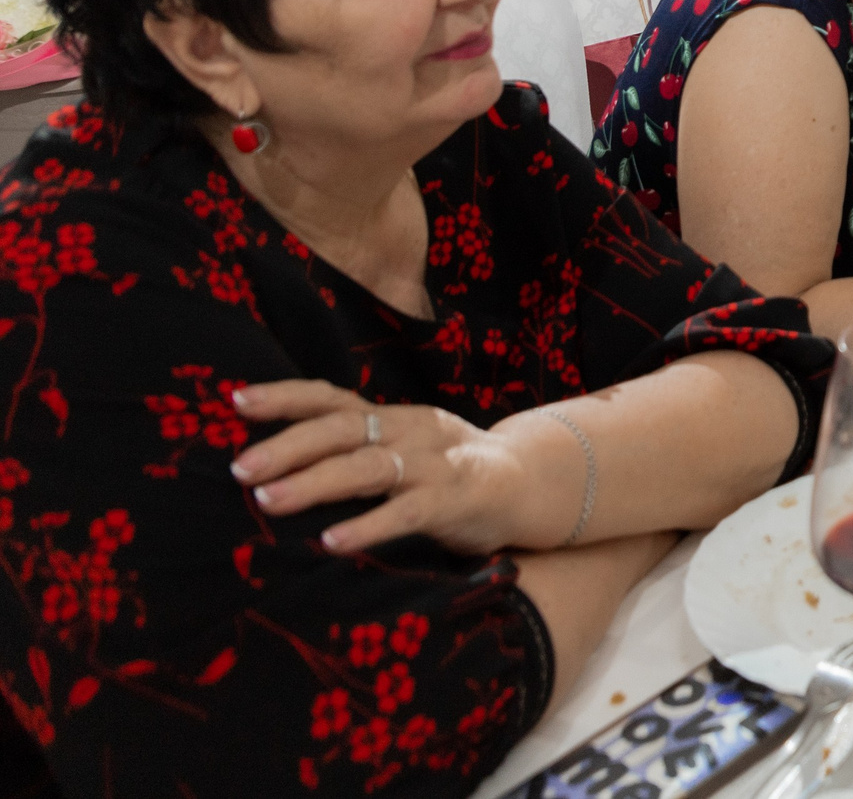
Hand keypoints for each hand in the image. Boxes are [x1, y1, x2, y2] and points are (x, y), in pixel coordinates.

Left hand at [229, 380, 568, 556]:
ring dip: (315, 482)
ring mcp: (435, 463)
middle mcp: (410, 430)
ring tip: (268, 501)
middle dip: (286, 445)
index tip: (235, 401)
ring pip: (368, 466)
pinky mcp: (457, 498)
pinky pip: (407, 511)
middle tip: (239, 469)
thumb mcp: (404, 452)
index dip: (285, 397)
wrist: (530, 484)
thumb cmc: (450, 473)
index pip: (332, 399)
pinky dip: (368, 525)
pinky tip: (331, 542)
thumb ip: (356, 455)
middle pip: (342, 428)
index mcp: (392, 419)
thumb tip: (274, 473)